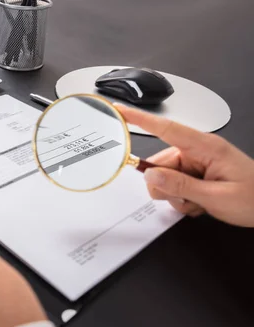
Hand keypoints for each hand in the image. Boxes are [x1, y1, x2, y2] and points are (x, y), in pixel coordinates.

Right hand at [116, 104, 253, 226]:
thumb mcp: (216, 197)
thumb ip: (180, 186)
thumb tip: (150, 176)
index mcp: (206, 147)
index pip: (167, 129)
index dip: (141, 119)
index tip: (120, 111)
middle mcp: (199, 151)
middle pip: (160, 164)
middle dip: (165, 186)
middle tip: (186, 200)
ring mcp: (197, 163)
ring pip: (165, 178)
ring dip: (175, 195)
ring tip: (198, 203)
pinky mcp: (197, 174)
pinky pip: (174, 186)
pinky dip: (182, 199)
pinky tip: (200, 204)